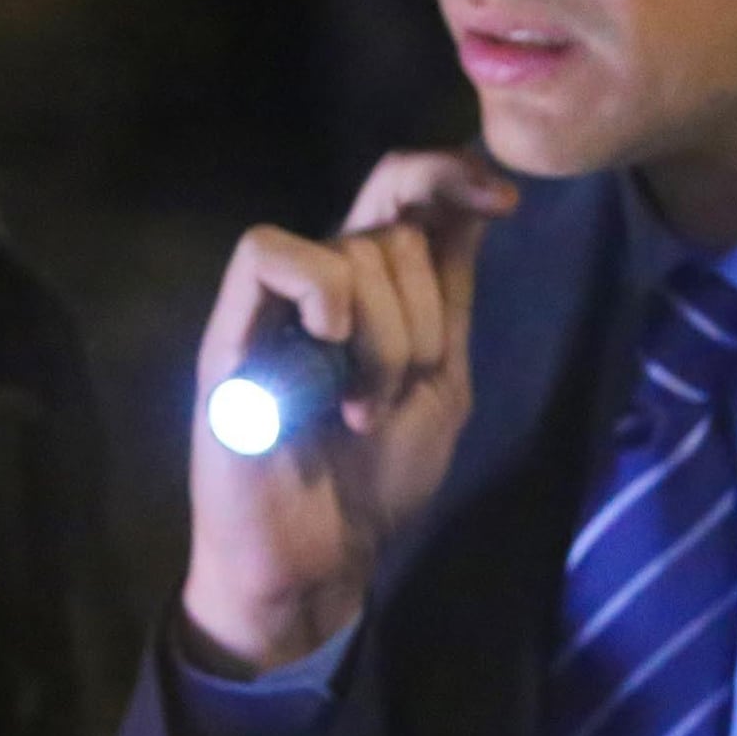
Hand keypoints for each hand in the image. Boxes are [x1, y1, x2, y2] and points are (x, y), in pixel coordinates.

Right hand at [178, 149, 518, 674]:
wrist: (319, 560)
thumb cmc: (375, 482)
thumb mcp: (440, 382)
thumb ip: (450, 295)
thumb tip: (480, 200)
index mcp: (376, 291)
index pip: (401, 192)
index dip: (450, 175)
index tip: (508, 200)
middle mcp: (323, 285)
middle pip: (393, 227)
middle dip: (424, 313)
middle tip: (404, 388)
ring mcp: (273, 306)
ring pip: (350, 249)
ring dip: (384, 335)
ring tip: (364, 407)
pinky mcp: (229, 333)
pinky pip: (269, 254)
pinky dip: (319, 289)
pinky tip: (330, 343)